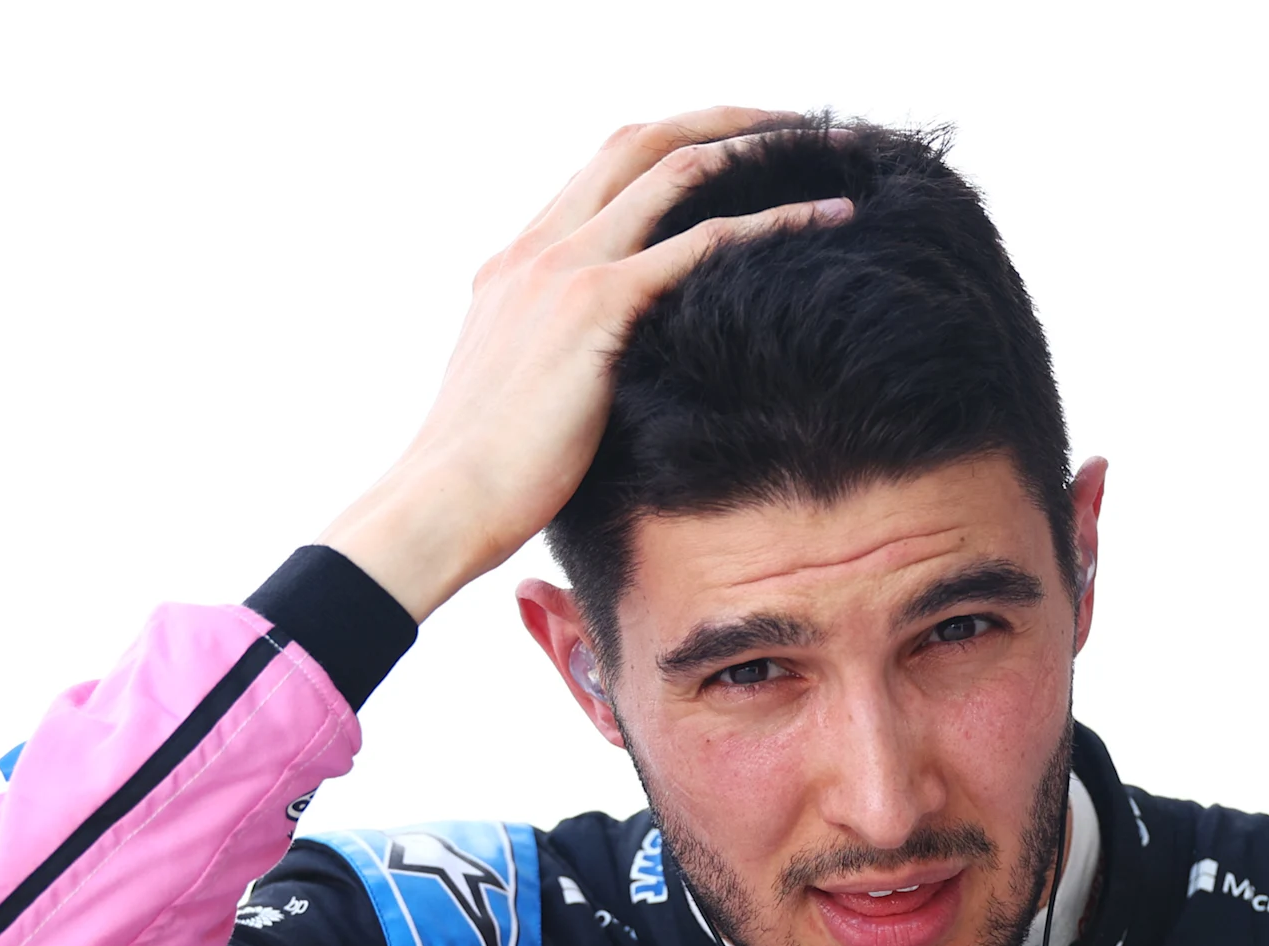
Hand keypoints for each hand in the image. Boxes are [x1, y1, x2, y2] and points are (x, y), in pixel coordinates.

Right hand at [322, 111, 852, 622]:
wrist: (440, 503)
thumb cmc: (481, 479)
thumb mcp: (515, 397)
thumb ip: (554, 364)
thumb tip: (600, 389)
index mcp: (516, 264)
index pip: (602, 171)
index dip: (672, 148)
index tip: (732, 154)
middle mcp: (538, 248)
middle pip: (641, 141)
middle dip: (724, 119)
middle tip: (793, 123)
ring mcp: (564, 269)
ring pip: (676, 167)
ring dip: (759, 146)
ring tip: (828, 145)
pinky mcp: (595, 307)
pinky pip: (702, 241)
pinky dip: (772, 219)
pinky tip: (828, 217)